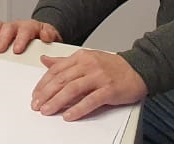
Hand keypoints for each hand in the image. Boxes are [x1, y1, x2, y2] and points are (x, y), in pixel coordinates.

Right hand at [0, 18, 60, 53]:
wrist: (43, 33)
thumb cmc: (46, 40)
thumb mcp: (54, 38)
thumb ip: (50, 35)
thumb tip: (46, 35)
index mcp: (32, 27)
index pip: (26, 31)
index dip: (20, 40)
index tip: (16, 50)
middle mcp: (19, 25)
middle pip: (9, 28)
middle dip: (3, 38)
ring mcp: (10, 27)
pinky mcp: (2, 29)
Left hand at [31, 48, 146, 119]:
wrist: (138, 69)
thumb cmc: (111, 66)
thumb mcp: (86, 58)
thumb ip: (65, 61)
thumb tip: (44, 60)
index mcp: (81, 57)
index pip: (56, 70)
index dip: (43, 83)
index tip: (35, 94)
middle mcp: (88, 65)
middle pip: (62, 80)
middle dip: (46, 94)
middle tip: (36, 105)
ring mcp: (99, 77)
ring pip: (72, 89)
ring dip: (57, 101)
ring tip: (47, 111)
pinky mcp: (109, 90)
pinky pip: (91, 100)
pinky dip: (78, 109)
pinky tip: (68, 116)